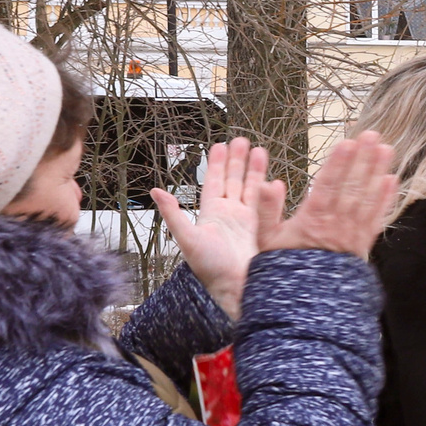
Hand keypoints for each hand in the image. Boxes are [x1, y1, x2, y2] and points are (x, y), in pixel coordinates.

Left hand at [153, 139, 273, 318]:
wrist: (234, 286)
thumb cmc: (209, 268)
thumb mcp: (187, 239)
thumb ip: (173, 214)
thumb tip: (155, 191)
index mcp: (209, 215)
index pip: (213, 183)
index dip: (216, 164)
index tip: (218, 145)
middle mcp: (226, 215)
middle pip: (231, 181)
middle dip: (235, 160)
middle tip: (239, 140)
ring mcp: (243, 220)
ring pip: (247, 188)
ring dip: (251, 169)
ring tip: (257, 149)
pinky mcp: (258, 227)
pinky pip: (260, 201)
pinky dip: (264, 186)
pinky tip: (269, 174)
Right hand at [262, 132, 398, 260]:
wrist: (308, 298)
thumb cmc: (285, 265)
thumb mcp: (266, 240)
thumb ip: (265, 210)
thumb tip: (267, 184)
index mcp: (312, 219)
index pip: (327, 186)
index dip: (338, 164)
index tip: (347, 143)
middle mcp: (336, 223)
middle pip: (352, 186)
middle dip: (362, 159)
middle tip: (372, 135)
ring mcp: (353, 232)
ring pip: (368, 197)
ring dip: (377, 171)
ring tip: (385, 149)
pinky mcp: (364, 241)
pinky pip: (377, 217)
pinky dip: (386, 198)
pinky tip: (392, 180)